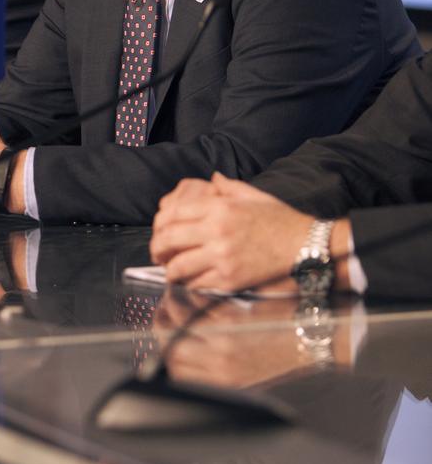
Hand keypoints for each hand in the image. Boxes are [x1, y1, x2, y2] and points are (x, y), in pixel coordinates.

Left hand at [150, 173, 311, 293]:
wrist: (305, 245)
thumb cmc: (280, 219)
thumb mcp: (253, 195)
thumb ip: (227, 186)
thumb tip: (212, 179)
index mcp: (219, 207)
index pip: (172, 214)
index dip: (159, 225)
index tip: (159, 232)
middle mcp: (216, 231)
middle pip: (168, 240)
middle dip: (157, 249)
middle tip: (157, 254)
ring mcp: (222, 257)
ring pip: (178, 266)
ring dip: (169, 270)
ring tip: (170, 270)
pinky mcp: (230, 280)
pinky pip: (197, 284)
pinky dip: (188, 284)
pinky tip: (190, 281)